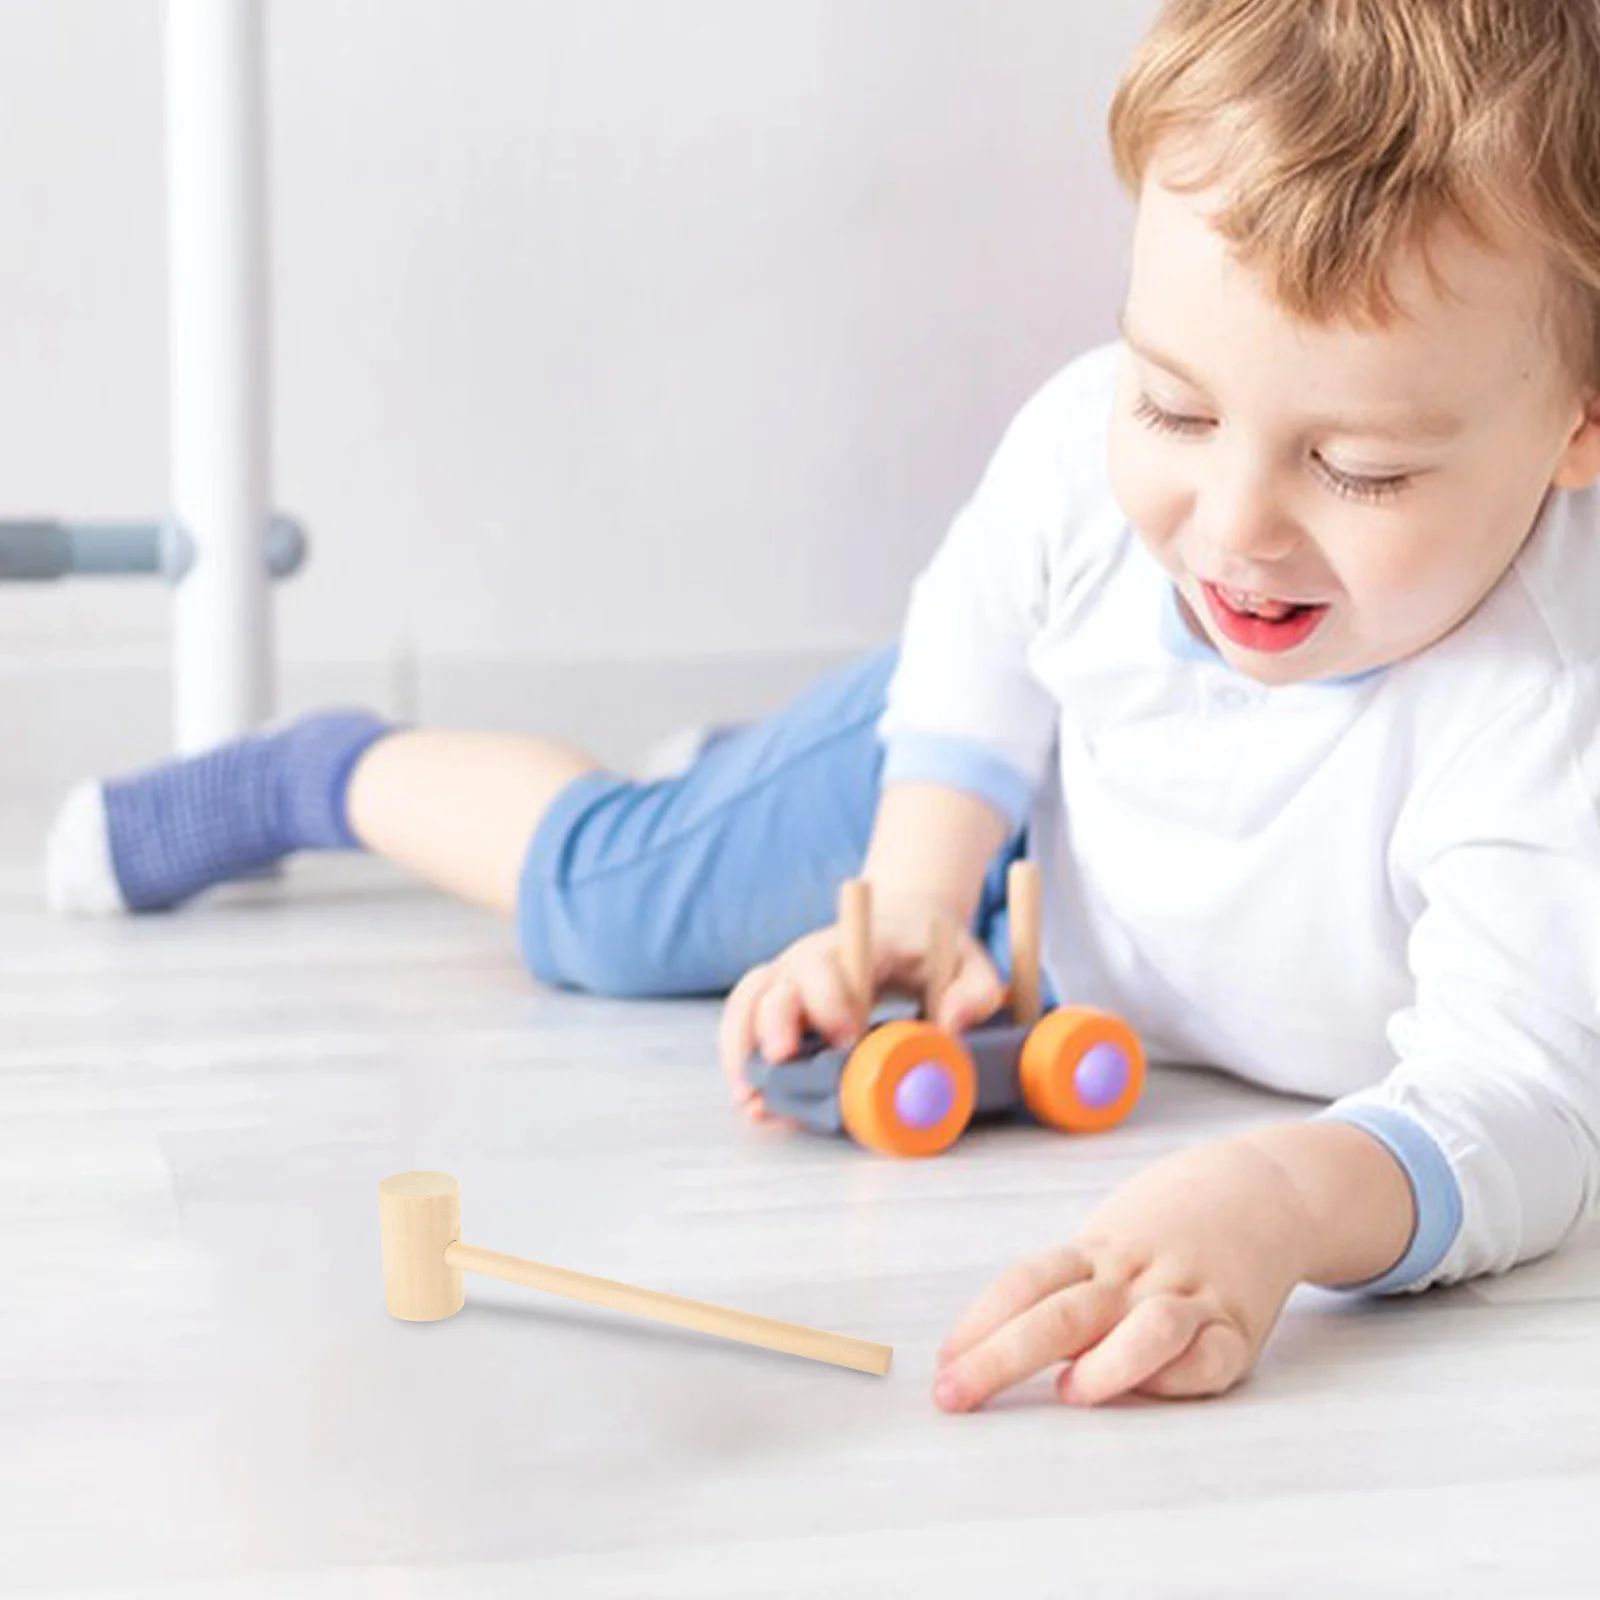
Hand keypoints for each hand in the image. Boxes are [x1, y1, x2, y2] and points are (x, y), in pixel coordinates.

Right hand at [717, 889, 1006, 1118]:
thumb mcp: (971, 963)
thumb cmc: (936, 949)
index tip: (848, 1038)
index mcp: (856, 945)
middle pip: (776, 984)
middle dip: (774, 1026)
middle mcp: (811, 957)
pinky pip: (745, 1022)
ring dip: (742, 1048)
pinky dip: (741, 1058)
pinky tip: (754, 1100)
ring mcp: (790, 978)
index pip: (826, 963)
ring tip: (752, 1099)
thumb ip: (974, 992)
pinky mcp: (781, 1001)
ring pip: (747, 1003)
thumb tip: (950, 1027)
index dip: (828, 1000)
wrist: (905, 924)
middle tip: (783, 1065)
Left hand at [933, 1136, 1315, 1408]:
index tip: (940, 1367)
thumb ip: (1066, 1294)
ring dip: (1106, 1364)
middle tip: (953, 1395)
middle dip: (999, 1358)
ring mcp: (1188, 1296)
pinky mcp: (1239, 1326)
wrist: (1263, 1188)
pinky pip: (1211, 1357)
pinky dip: (1180, 1376)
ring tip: (1069, 1393)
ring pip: (1147, 1329)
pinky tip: (1151, 1389)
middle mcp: (1134, 1274)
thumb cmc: (1167, 1227)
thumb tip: (991, 1348)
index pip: (1023, 1283)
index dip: (976, 1324)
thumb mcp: (1109, 1243)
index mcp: (1094, 1253)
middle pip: (1060, 1313)